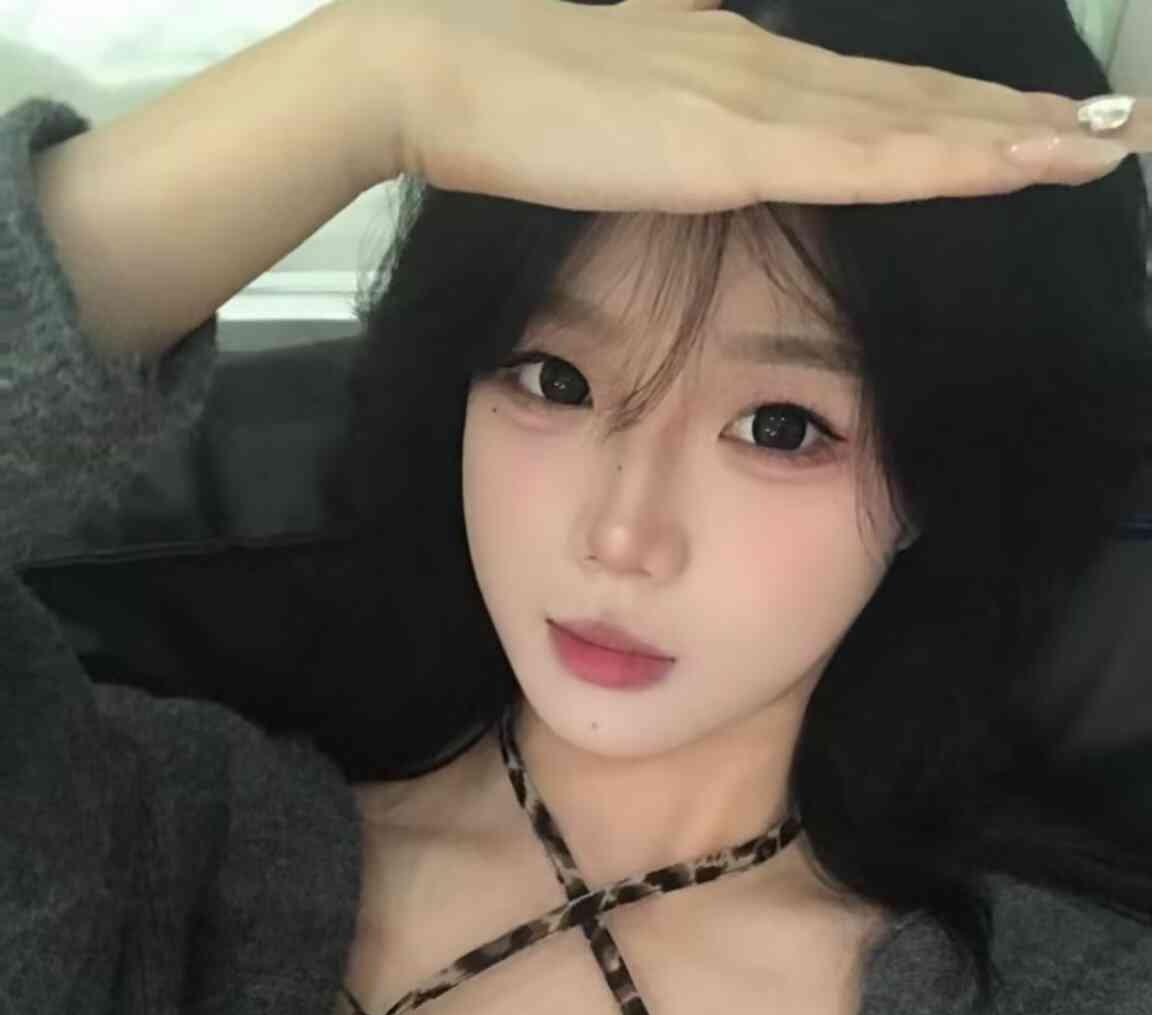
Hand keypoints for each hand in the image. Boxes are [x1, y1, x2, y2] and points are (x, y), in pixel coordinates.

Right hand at [349, 0, 1142, 208]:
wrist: (440, 72)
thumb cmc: (510, 96)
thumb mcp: (620, 110)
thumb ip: (679, 126)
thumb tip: (705, 145)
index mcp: (742, 68)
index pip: (878, 95)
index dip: (960, 111)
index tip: (1030, 126)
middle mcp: (769, 73)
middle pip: (919, 99)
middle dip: (1018, 119)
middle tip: (1111, 131)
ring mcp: (756, 105)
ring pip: (912, 122)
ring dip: (1010, 137)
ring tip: (1096, 147)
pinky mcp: (732, 147)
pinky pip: (862, 158)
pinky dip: (943, 159)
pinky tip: (1008, 165)